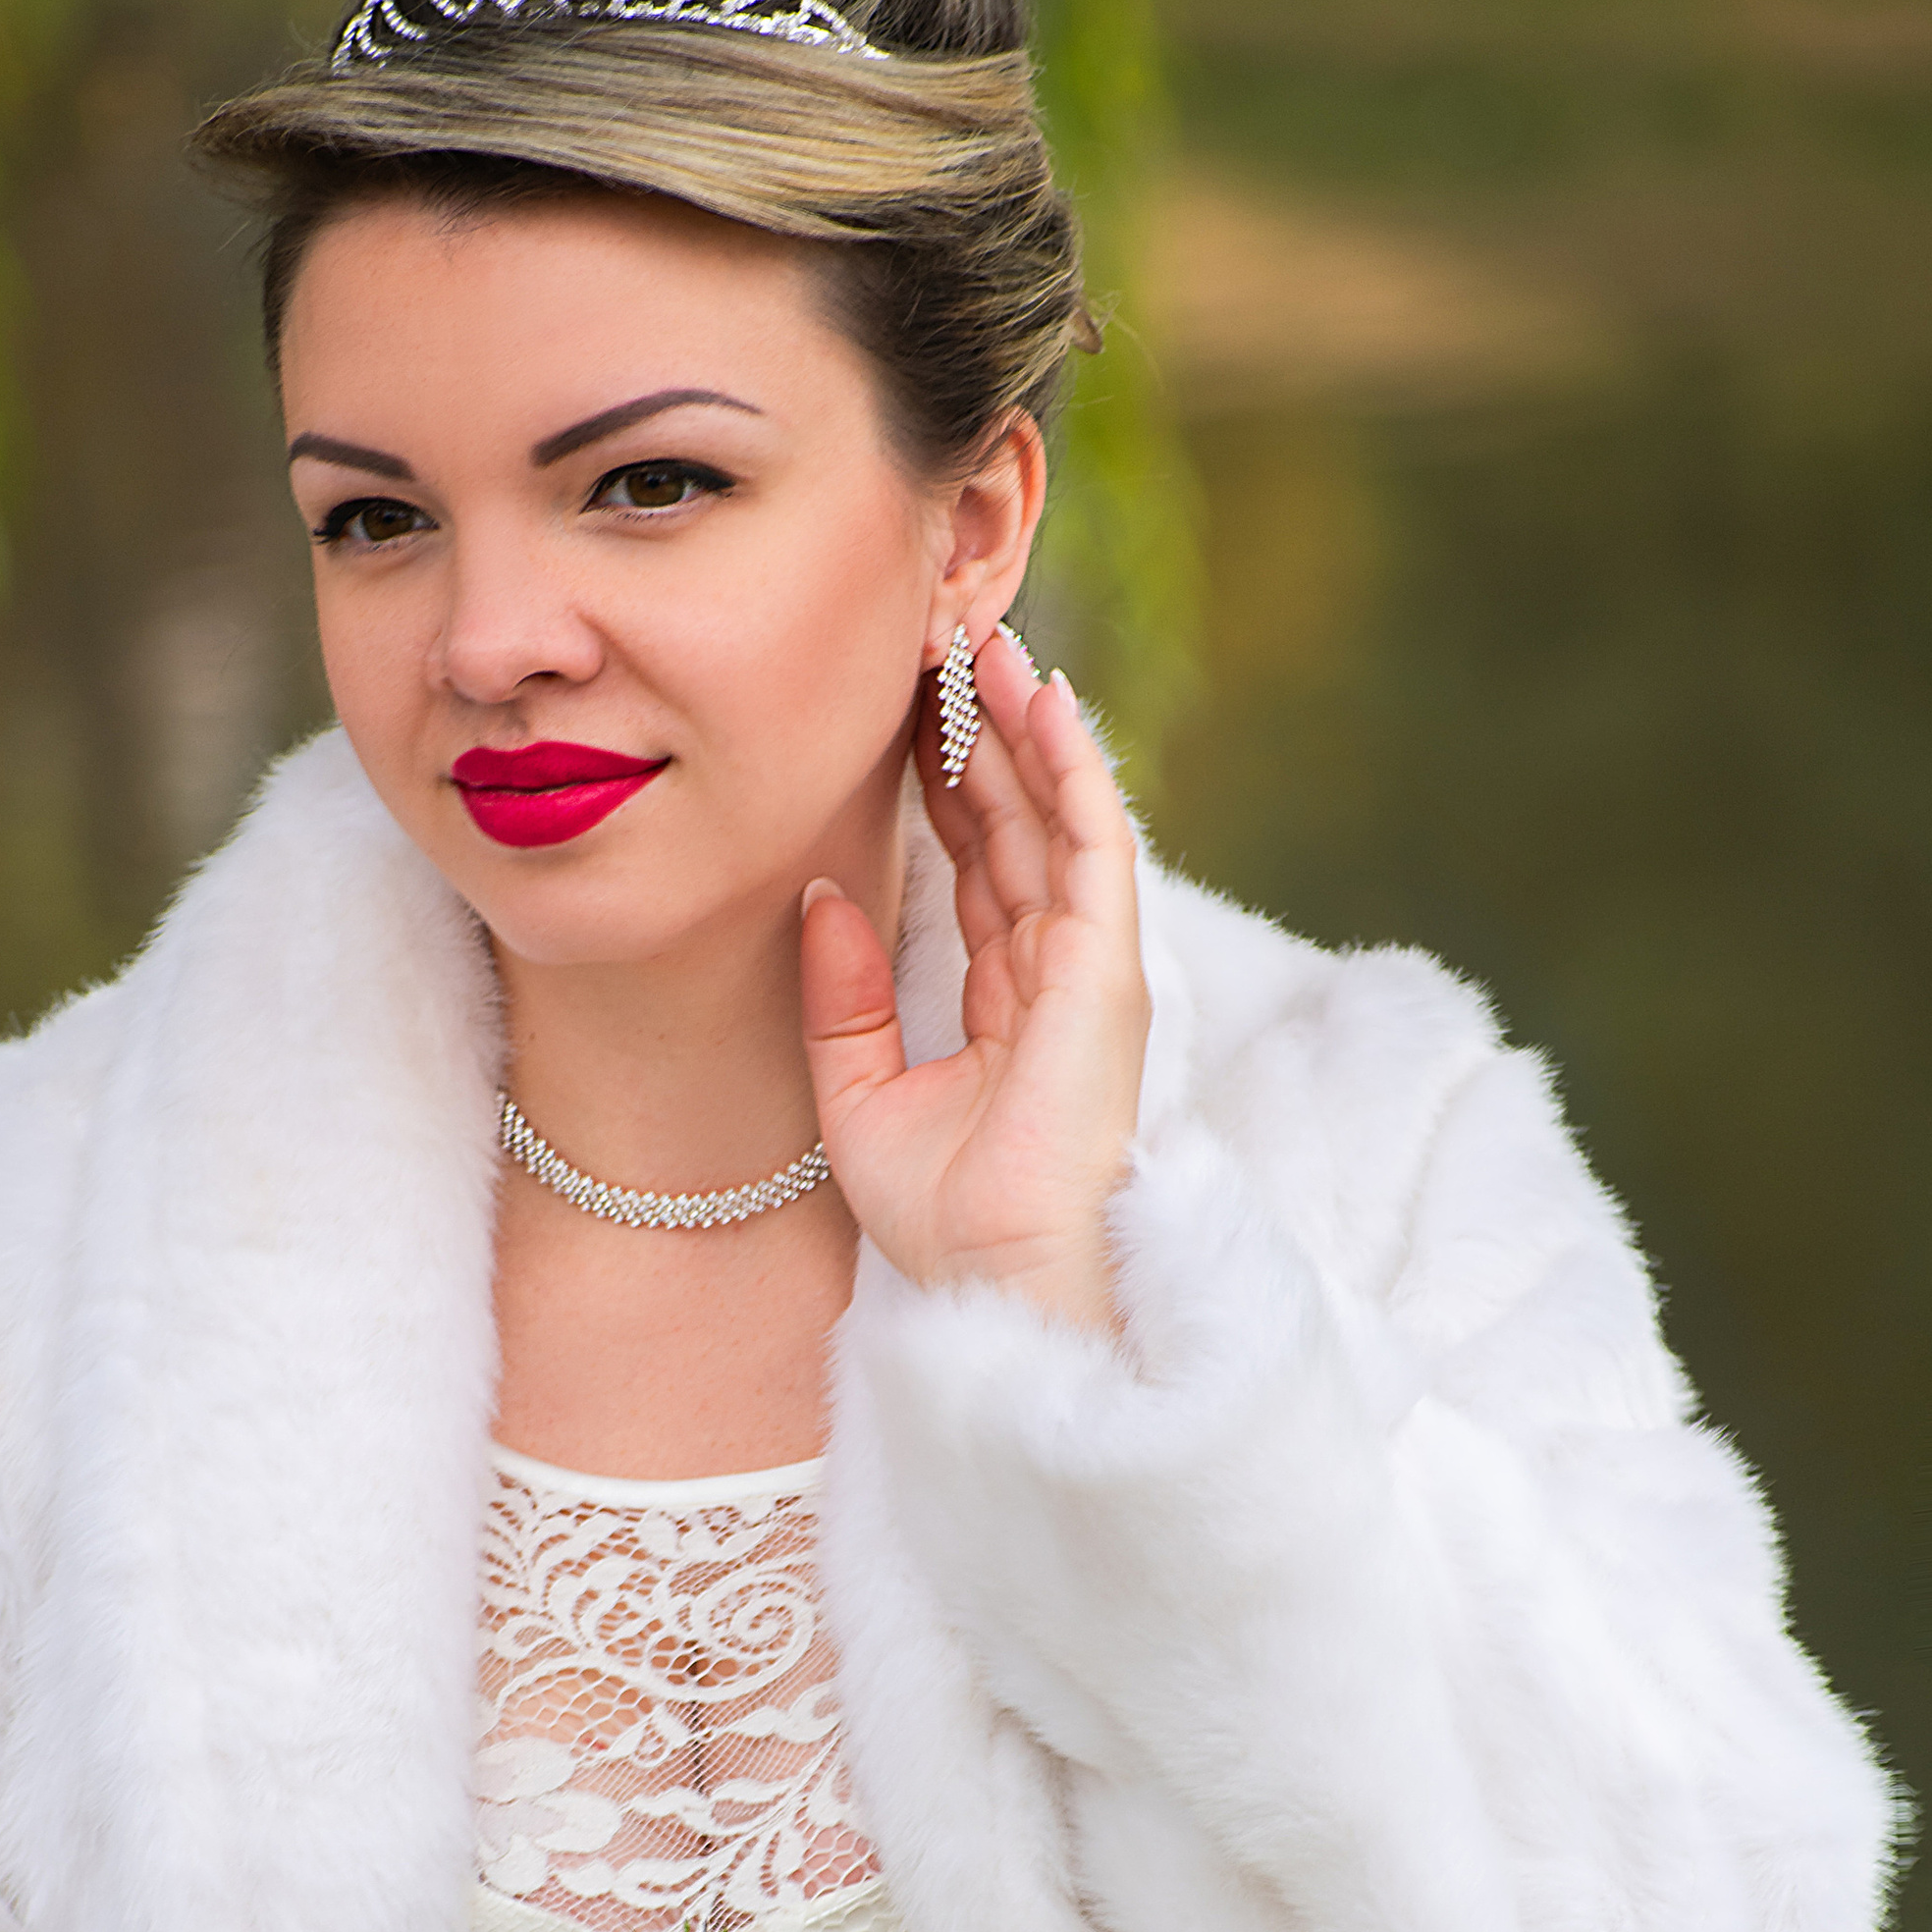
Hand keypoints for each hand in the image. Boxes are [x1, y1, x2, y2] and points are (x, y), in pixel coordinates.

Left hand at [800, 632, 1148, 1333]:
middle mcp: (1054, 976)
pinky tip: (1045, 701)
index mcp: (1005, 1005)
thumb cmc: (943, 1225)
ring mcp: (1088, 971)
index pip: (975, 868)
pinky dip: (1072, 769)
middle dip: (982, 735)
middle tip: (939, 645)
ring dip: (1026, 729)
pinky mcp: (1108, 972)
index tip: (902, 711)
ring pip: (1056, 819)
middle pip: (1016, 828)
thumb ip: (842, 996)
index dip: (941, 786)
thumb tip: (822, 893)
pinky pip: (1092, 845)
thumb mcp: (858, 1097)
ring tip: (986, 643)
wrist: (996, 1288)